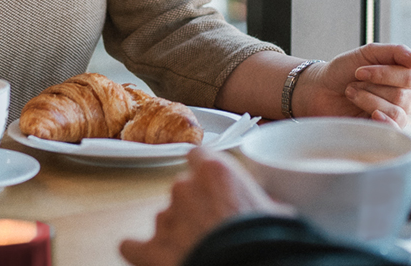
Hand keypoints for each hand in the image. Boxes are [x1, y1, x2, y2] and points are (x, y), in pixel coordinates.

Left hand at [120, 147, 292, 265]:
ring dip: (175, 232)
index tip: (211, 184)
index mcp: (215, 171)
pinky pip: (132, 246)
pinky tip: (154, 257)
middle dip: (193, 207)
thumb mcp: (278, 213)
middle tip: (213, 229)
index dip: (203, 171)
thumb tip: (272, 206)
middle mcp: (184, 187)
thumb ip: (265, 200)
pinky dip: (141, 252)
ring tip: (194, 250)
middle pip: (181, 189)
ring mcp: (164, 218)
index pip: (198, 155)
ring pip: (163, 218)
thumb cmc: (265, 240)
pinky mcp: (149, 249)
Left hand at [292, 43, 410, 127]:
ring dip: (368, 101)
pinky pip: (394, 131)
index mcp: (406, 77)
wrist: (320, 90)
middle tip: (352, 84)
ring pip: (396, 112)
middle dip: (372, 88)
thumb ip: (396, 52)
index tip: (359, 71)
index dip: (384, 74)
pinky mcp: (384, 131)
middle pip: (403, 96)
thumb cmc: (345, 70)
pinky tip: (372, 115)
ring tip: (351, 94)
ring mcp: (396, 116)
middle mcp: (406, 98)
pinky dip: (383, 122)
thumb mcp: (368, 53)